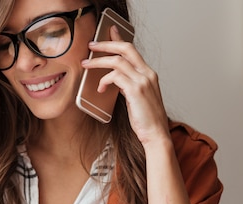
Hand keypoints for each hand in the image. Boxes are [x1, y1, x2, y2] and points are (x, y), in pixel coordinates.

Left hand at [82, 25, 170, 147]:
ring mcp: (142, 81)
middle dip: (106, 44)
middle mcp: (147, 74)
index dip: (119, 39)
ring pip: (117, 61)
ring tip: (86, 66)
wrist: (156, 134)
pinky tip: (100, 89)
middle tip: (91, 45)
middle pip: (125, 48)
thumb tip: (115, 79)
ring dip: (98, 62)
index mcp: (148, 74)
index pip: (132, 50)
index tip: (109, 31)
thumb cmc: (146, 119)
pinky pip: (114, 76)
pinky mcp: (135, 90)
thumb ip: (130, 86)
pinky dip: (104, 80)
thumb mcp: (138, 98)